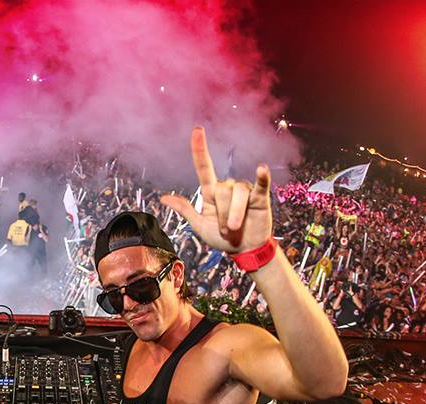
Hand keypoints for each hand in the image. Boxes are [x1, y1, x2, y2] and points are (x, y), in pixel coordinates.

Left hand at [160, 127, 271, 252]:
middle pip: (221, 191)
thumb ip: (185, 210)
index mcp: (211, 191)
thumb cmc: (221, 237)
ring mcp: (244, 190)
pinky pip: (261, 184)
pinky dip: (262, 176)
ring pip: (236, 193)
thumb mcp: (199, 225)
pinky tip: (261, 169)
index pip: (204, 166)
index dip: (200, 149)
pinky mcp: (260, 196)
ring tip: (234, 228)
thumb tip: (163, 198)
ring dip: (234, 215)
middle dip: (221, 215)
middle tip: (225, 230)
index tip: (197, 130)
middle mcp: (227, 187)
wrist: (243, 250)